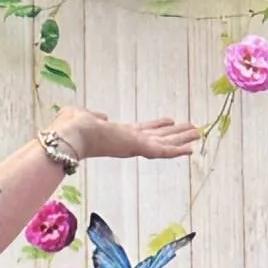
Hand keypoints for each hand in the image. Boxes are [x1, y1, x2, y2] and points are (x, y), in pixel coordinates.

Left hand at [50, 105, 199, 163]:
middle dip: (176, 133)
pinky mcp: (136, 148)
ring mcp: (133, 146)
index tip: (170, 121)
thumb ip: (94, 117)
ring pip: (164, 143)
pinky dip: (176, 151)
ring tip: (199, 133)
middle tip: (194, 129)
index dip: (158, 126)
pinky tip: (191, 149)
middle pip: (159, 137)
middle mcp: (128, 141)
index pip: (143, 130)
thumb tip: (101, 117)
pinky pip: (161, 151)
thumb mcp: (84, 116)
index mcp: (118, 134)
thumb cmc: (70, 126)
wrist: (68, 135)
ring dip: (182, 139)